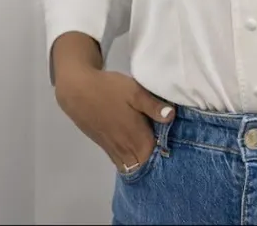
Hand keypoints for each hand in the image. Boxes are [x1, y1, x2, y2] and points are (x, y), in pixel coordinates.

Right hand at [55, 67, 174, 173]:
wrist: (77, 91)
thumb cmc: (108, 89)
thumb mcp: (134, 91)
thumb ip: (153, 106)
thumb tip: (171, 116)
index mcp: (138, 139)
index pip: (159, 159)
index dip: (169, 156)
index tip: (179, 147)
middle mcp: (126, 151)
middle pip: (146, 167)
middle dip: (157, 162)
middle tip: (168, 148)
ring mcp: (114, 151)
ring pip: (133, 167)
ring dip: (143, 162)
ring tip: (154, 148)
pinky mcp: (105, 148)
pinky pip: (122, 162)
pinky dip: (131, 160)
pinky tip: (137, 148)